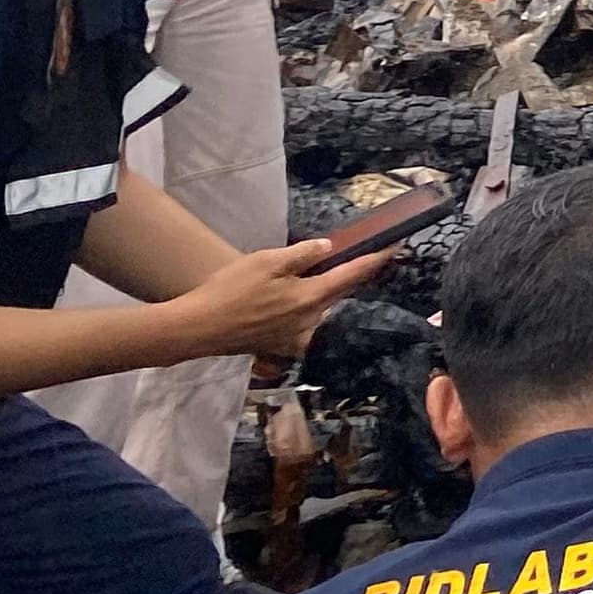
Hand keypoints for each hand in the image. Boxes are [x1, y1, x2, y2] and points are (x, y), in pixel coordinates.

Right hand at [171, 237, 388, 362]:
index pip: (352, 275)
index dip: (376, 259)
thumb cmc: (230, 291)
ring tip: (330, 278)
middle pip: (340, 296)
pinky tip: (300, 305)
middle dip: (354, 277)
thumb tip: (328, 248)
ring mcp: (293, 338)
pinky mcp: (277, 347)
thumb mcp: (267, 261)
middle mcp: (309, 322)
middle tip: (366, 257)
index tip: (396, 246)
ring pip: (323, 314)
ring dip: (330, 297)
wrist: (196, 328)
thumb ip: (301, 255)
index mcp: (309, 298)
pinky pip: (305, 329)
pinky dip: (310, 314)